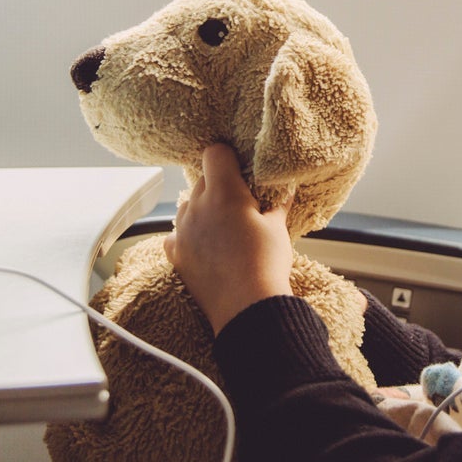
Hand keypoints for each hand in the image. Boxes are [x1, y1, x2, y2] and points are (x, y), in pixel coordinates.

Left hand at [164, 144, 294, 333]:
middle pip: (203, 180)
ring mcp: (183, 230)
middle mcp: (197, 206)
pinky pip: (176, 233)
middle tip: (241, 205)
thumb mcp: (278, 228)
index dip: (229, 157)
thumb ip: (278, 203)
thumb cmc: (266, 265)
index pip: (215, 153)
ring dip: (203, 209)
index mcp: (224, 193)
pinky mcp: (176, 254)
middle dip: (220, 186)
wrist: (248, 308)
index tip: (240, 170)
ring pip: (188, 205)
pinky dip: (188, 234)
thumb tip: (285, 189)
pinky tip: (205, 245)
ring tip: (224, 228)